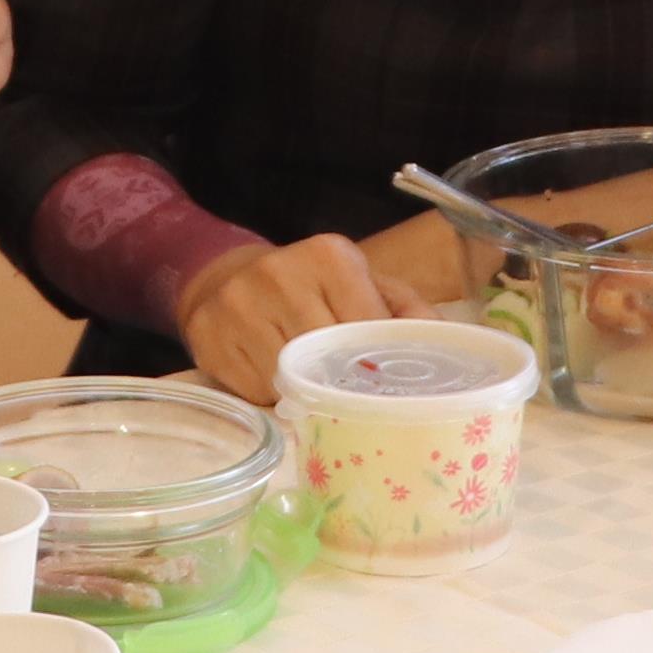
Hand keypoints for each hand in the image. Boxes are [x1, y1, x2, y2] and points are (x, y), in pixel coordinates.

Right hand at [176, 233, 396, 399]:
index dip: (377, 361)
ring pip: (289, 378)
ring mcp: (238, 306)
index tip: (382, 380)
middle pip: (326, 354)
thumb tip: (443, 343)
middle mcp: (279, 273)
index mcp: (329, 255)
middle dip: (340, 379)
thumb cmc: (309, 288)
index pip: (367, 326)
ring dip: (304, 391)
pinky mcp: (209, 339)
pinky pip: (255, 392)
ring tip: (308, 380)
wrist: (226, 279)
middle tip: (348, 391)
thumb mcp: (358, 283)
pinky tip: (273, 379)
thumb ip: (403, 310)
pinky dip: (271, 397)